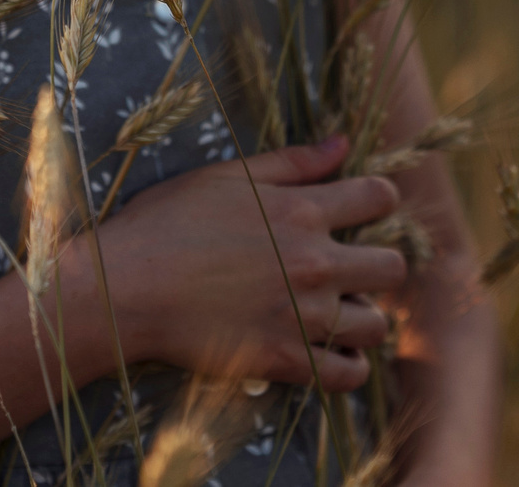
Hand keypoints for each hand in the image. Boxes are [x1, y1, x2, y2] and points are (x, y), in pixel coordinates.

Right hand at [81, 134, 408, 392]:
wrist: (126, 287)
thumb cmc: (167, 222)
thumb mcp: (227, 176)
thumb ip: (293, 162)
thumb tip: (344, 143)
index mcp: (302, 210)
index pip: (379, 198)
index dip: (377, 201)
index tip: (362, 212)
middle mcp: (314, 262)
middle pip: (392, 267)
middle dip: (378, 264)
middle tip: (351, 268)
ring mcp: (302, 315)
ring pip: (377, 325)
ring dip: (363, 318)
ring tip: (337, 313)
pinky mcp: (284, 359)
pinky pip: (348, 375)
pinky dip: (347, 366)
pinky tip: (328, 352)